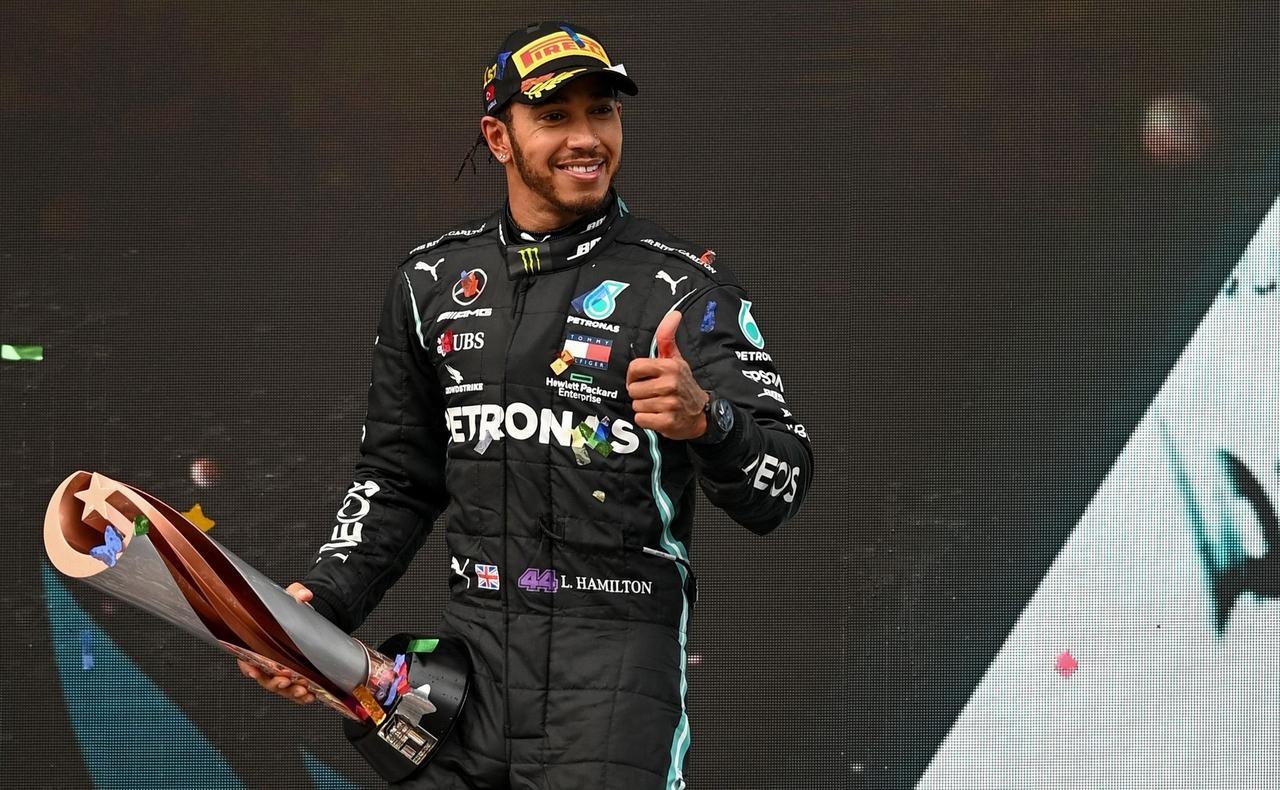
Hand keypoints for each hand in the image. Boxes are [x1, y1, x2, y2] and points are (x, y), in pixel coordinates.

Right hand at [236, 582, 316, 704]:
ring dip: (290, 691)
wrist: (305, 617)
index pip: (246, 658)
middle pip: (264, 677)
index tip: (253, 672)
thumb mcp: (291, 598)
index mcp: (257, 642)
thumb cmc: (290, 609)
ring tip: (303, 691)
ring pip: (279, 686)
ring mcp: (279, 670)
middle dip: (273, 682)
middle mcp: (266, 660)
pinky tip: (311, 696)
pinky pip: (294, 690)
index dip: (248, 666)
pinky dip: (301, 696)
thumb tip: (304, 594)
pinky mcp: (293, 676)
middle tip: (285, 681)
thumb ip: (296, 593)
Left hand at [626, 311, 709, 439]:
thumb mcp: (676, 360)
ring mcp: (669, 404)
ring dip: (644, 407)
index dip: (634, 375)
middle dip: (640, 394)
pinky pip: (641, 419)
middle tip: (654, 394)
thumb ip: (667, 338)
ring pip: (636, 405)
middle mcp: (669, 384)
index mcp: (669, 367)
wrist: (701, 414)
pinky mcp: (667, 422)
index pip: (634, 367)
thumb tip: (674, 313)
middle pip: (633, 389)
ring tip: (658, 405)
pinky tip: (659, 416)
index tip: (642, 379)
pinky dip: (647, 420)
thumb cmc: (683, 384)